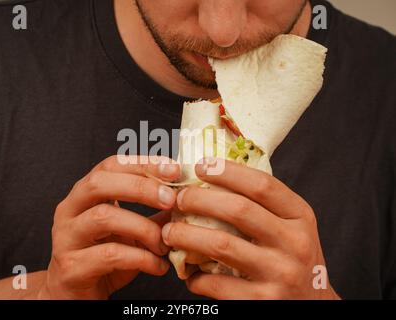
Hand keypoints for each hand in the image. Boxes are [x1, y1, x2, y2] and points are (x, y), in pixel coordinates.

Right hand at [38, 155, 179, 298]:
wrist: (76, 296)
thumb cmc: (104, 258)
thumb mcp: (132, 231)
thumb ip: (155, 215)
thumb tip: (186, 199)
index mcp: (85, 194)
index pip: (111, 165)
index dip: (142, 163)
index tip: (173, 169)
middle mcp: (70, 210)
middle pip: (100, 183)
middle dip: (140, 187)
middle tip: (170, 199)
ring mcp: (66, 238)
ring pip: (104, 217)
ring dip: (143, 227)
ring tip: (165, 243)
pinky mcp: (72, 267)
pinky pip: (110, 255)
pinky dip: (141, 258)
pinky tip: (158, 266)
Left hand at [162, 157, 339, 299]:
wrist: (314, 306)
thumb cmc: (293, 259)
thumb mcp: (291, 226)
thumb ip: (262, 206)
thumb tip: (212, 180)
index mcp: (300, 216)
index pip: (262, 185)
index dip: (227, 171)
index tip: (201, 166)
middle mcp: (294, 243)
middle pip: (238, 210)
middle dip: (199, 199)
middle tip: (179, 199)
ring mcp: (280, 274)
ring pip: (222, 245)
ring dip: (187, 235)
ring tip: (170, 232)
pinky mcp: (263, 301)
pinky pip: (217, 283)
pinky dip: (195, 276)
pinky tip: (189, 272)